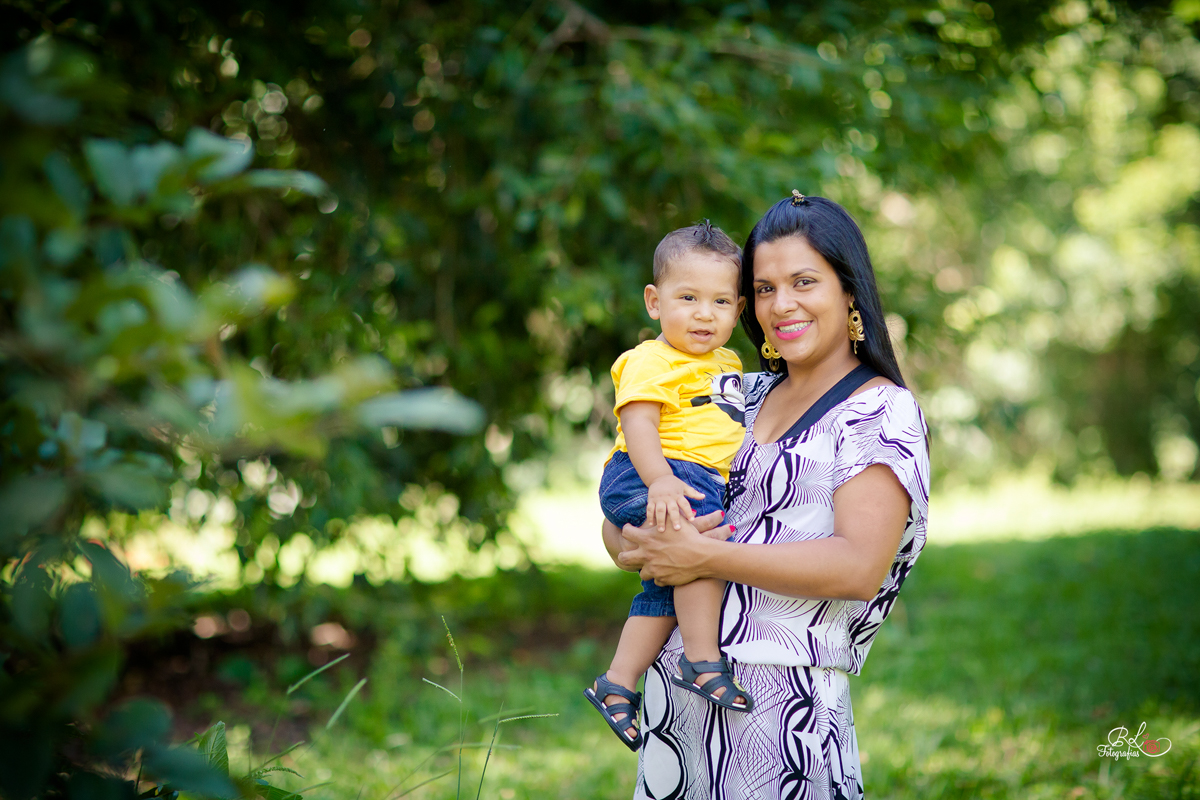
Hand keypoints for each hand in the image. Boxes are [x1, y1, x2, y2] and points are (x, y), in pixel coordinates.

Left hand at [618, 510, 732, 585]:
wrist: (702, 555)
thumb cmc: (689, 535)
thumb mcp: (675, 521)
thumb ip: (664, 516)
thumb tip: (661, 505)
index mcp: (647, 539)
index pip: (626, 533)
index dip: (627, 530)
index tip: (630, 530)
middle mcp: (646, 555)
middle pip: (624, 558)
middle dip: (624, 556)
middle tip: (629, 554)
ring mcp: (654, 569)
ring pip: (641, 573)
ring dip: (646, 568)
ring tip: (652, 564)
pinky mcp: (663, 579)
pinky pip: (657, 580)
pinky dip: (660, 576)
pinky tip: (666, 571)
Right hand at [646, 475, 705, 531]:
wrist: (659, 477)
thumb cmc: (674, 484)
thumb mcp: (684, 487)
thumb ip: (693, 493)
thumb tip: (703, 496)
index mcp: (678, 495)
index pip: (684, 503)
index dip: (688, 511)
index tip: (692, 520)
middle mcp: (669, 497)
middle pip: (672, 509)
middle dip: (675, 518)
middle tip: (677, 529)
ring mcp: (659, 499)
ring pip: (659, 510)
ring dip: (660, 520)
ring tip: (661, 530)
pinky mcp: (651, 500)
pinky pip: (650, 509)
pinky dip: (650, 516)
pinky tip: (651, 525)